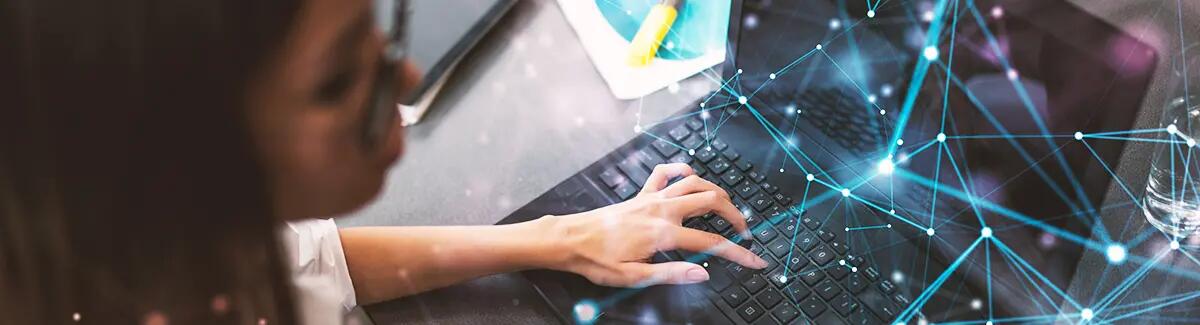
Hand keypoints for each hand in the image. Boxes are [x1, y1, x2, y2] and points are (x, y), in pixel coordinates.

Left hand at [540, 163, 767, 286]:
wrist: (568, 239)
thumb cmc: (597, 260)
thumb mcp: (635, 277)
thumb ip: (673, 273)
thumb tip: (703, 273)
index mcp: (664, 233)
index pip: (712, 243)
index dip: (739, 254)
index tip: (756, 262)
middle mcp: (662, 209)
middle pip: (712, 201)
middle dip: (735, 214)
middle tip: (744, 231)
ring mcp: (652, 198)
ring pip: (695, 182)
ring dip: (716, 192)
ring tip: (726, 207)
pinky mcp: (641, 194)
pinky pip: (665, 172)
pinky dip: (681, 170)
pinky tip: (690, 175)